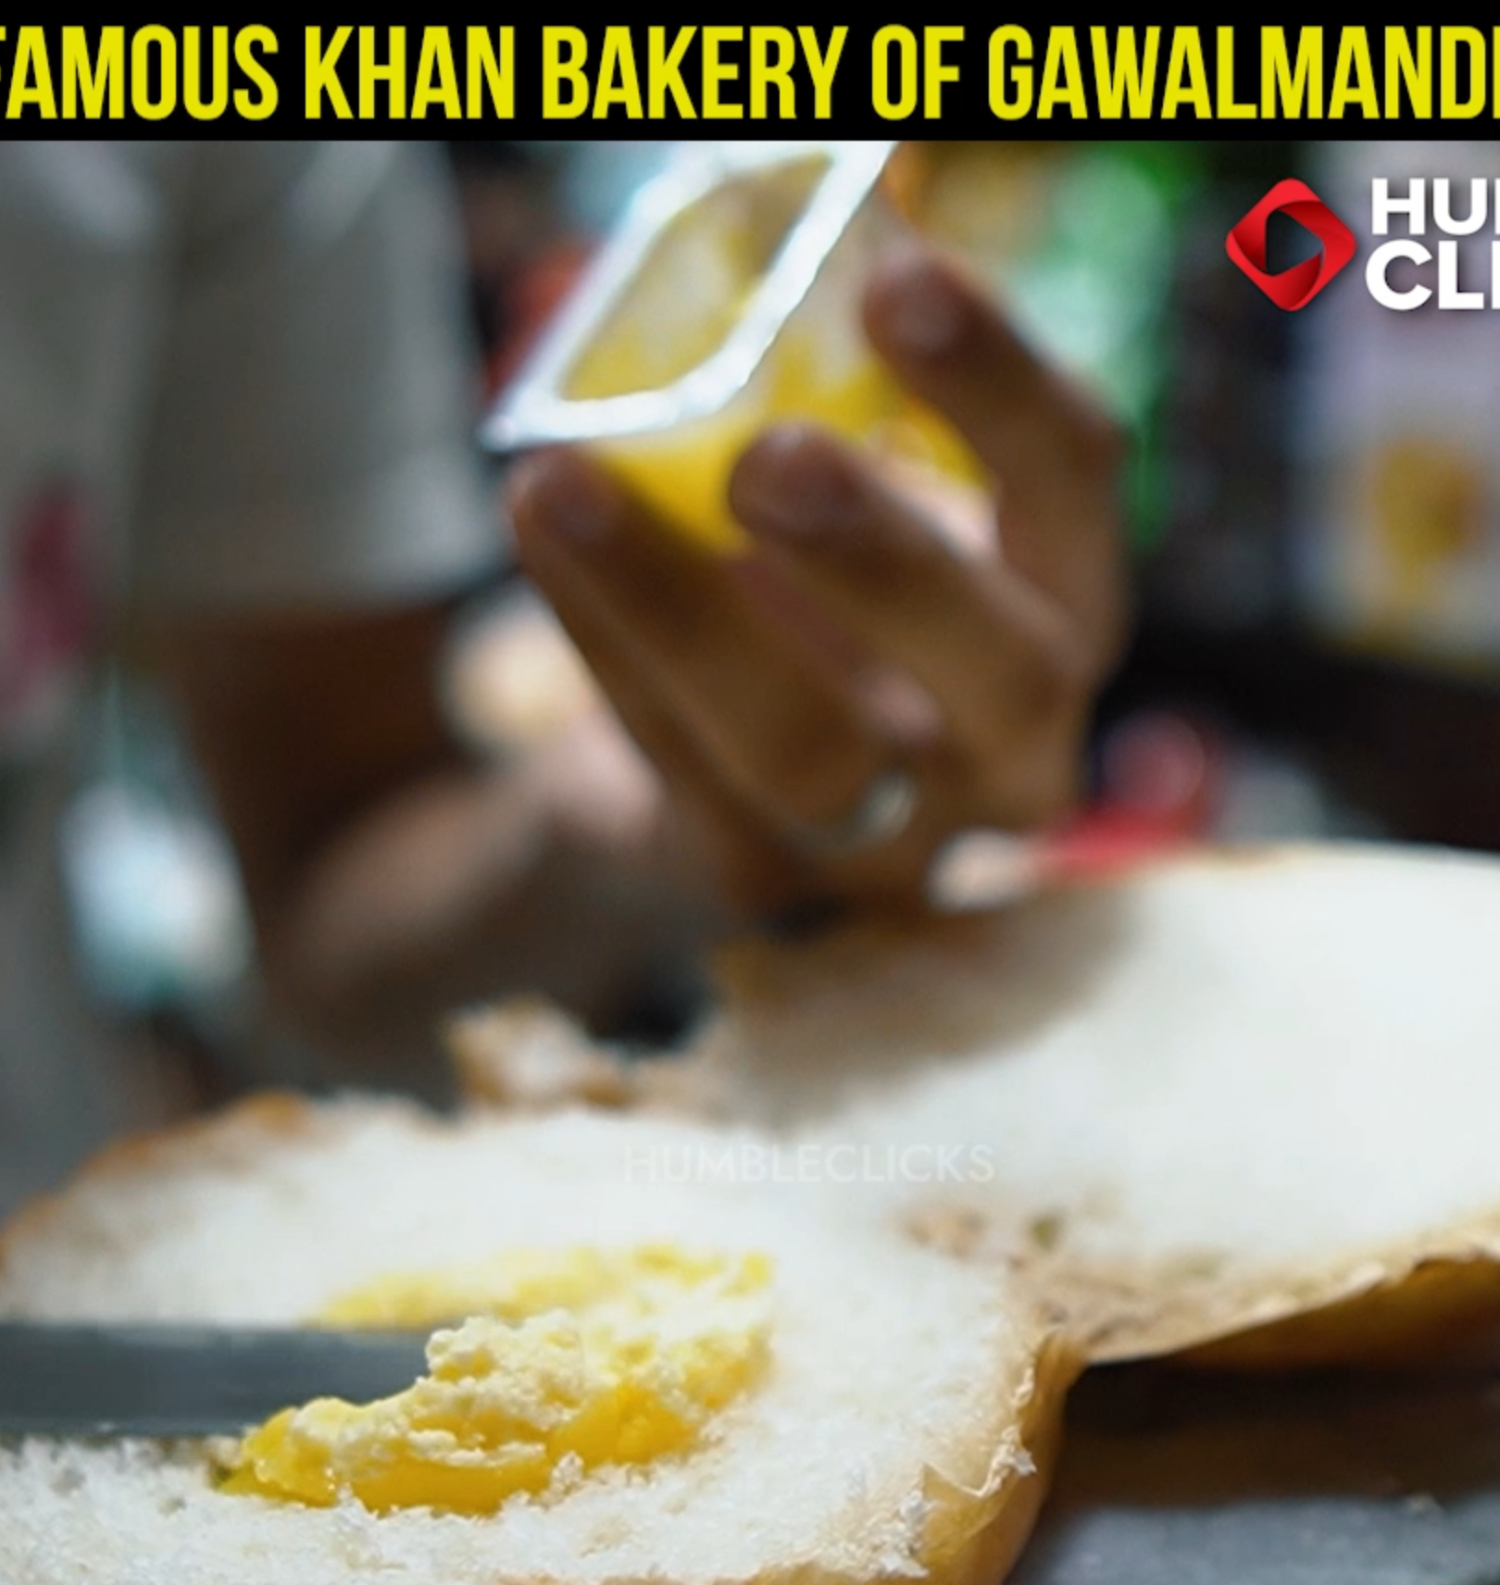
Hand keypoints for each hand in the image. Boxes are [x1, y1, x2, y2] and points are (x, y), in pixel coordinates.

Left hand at [508, 242, 1128, 919]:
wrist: (724, 781)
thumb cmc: (817, 596)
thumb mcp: (859, 494)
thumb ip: (844, 392)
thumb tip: (806, 220)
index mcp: (1064, 606)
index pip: (1076, 489)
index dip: (1000, 386)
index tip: (896, 278)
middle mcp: (1016, 746)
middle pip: (1000, 667)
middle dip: (887, 556)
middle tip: (771, 457)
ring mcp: (893, 839)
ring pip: (812, 752)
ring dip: (684, 612)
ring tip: (564, 486)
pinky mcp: (759, 880)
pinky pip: (678, 765)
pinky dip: (602, 642)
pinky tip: (542, 533)